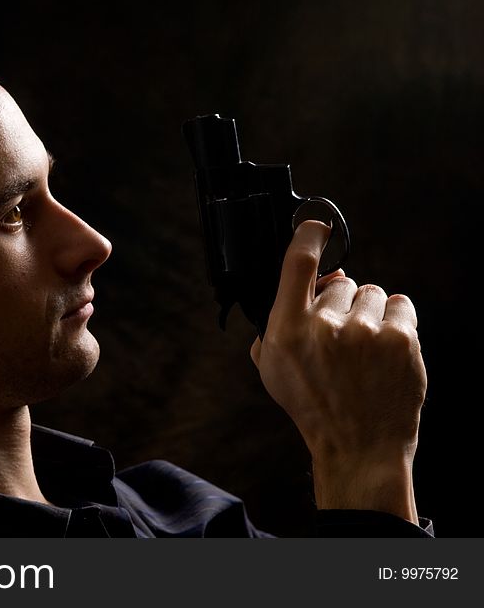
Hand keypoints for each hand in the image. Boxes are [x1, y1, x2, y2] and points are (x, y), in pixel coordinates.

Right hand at [250, 220, 426, 522]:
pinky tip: (387, 346)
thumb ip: (274, 327)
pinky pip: (400, 304)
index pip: (297, 263)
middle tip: (342, 335)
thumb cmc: (313, 406)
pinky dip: (396, 319)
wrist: (357, 445)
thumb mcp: (272, 370)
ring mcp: (365, 332)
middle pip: (341, 283)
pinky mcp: (400, 340)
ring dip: (369, 312)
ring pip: (371, 292)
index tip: (316, 226)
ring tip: (365, 346)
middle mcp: (324, 326)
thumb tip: (301, 288)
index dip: (308, 236)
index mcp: (286, 331)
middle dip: (341, 302)